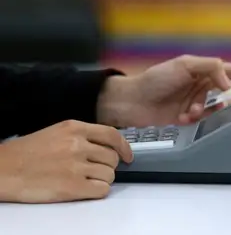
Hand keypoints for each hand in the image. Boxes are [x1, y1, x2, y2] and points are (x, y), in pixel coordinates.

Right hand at [0, 120, 132, 202]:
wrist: (3, 170)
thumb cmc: (27, 153)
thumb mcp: (57, 133)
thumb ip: (82, 136)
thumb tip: (108, 146)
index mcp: (74, 128)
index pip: (112, 135)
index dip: (124, 147)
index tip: (128, 156)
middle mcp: (78, 144)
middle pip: (113, 158)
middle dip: (108, 166)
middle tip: (94, 170)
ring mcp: (76, 166)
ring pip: (110, 175)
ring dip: (102, 180)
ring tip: (83, 180)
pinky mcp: (72, 187)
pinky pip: (102, 190)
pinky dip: (97, 191)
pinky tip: (84, 189)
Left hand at [97, 55, 230, 126]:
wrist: (133, 101)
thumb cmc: (157, 79)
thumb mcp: (184, 65)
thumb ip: (210, 67)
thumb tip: (229, 81)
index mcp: (200, 69)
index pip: (225, 68)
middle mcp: (199, 84)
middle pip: (223, 90)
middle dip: (225, 96)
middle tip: (227, 100)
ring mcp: (193, 101)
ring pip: (212, 106)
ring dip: (204, 108)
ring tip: (191, 111)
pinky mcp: (187, 116)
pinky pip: (200, 118)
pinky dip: (193, 118)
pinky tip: (182, 117)